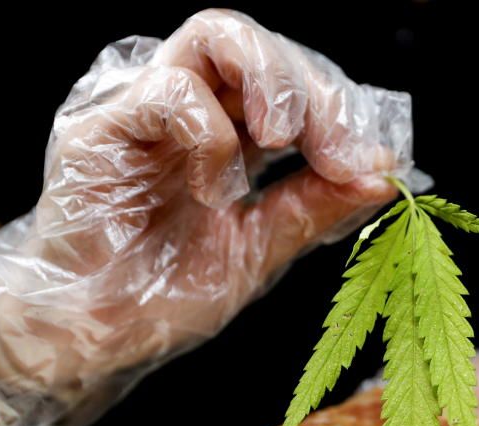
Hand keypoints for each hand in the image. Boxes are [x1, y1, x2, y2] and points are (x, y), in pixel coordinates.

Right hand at [0, 10, 415, 425]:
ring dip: (271, 83)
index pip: (294, 81)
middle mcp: (189, 109)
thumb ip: (315, 208)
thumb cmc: (163, 292)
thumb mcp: (259, 249)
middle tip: (340, 151)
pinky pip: (170, 92)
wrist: (94, 337)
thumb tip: (385, 174)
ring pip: (216, 35)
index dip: (341, 110)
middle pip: (263, 47)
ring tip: (281, 143)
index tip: (375, 159)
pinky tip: (212, 190)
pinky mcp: (100, 125)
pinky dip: (212, 137)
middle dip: (318, 93)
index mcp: (229, 133)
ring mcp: (143, 109)